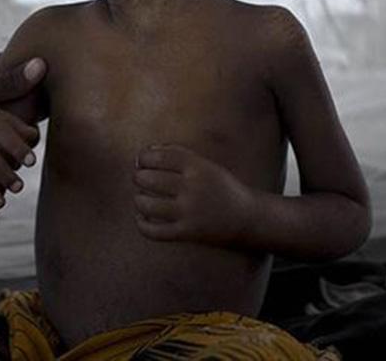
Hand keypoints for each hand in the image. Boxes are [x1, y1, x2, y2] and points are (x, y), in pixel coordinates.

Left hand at [132, 144, 252, 245]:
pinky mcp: (187, 233)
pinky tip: (143, 218)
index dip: (143, 157)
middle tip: (140, 179)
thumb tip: (147, 151)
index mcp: (198, 167)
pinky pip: (153, 231)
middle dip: (138, 177)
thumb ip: (178, 154)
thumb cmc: (222, 188)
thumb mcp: (206, 165)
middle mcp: (192, 188)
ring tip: (141, 199)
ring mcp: (189, 212)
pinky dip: (141, 224)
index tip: (141, 161)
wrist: (247, 218)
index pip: (159, 156)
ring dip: (138, 200)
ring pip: (146, 205)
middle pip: (148, 179)